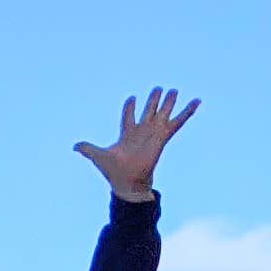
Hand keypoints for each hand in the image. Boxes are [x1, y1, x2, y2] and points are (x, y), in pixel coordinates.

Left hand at [74, 85, 197, 202]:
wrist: (128, 182)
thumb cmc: (113, 171)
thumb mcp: (98, 156)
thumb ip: (87, 149)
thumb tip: (74, 147)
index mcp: (127, 132)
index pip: (128, 116)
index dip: (129, 107)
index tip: (131, 98)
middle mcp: (142, 130)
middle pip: (148, 110)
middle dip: (153, 100)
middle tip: (158, 88)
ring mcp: (154, 132)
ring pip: (163, 112)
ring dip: (168, 102)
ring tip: (173, 90)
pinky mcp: (163, 136)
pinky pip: (178, 121)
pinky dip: (188, 111)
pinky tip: (196, 101)